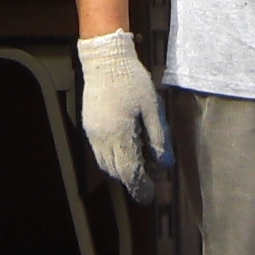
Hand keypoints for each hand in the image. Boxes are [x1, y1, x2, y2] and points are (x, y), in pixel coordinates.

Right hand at [76, 29, 170, 203]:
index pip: (128, 172)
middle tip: (150, 178)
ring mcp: (92, 132)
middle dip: (132, 179)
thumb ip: (158, 137)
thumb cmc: (132, 80)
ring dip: (121, 168)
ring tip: (139, 163)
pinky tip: (126, 147)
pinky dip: (112, 156)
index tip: (151, 194)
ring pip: (105, 163)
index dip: (140, 186)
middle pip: (115, 171)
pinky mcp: (88, 125)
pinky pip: (99, 150)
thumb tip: (165, 164)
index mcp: (119, 135)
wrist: (105, 59)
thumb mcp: (152, 108)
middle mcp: (102, 138)